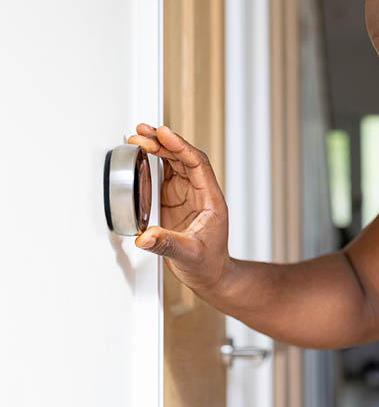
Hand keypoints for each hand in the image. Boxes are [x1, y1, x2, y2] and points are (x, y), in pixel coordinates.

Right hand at [127, 124, 230, 291]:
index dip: (181, 146)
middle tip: (143, 132)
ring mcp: (187, 195)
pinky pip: (165, 175)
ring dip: (158, 148)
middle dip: (164, 142)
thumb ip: (167, 244)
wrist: (210, 274)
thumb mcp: (189, 255)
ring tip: (139, 136)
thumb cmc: (208, 264)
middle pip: (184, 158)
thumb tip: (145, 237)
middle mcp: (200, 192)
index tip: (164, 134)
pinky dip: (153, 163)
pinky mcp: (175, 201)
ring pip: (175, 163)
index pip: (198, 164)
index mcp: (211, 199)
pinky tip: (141, 154)